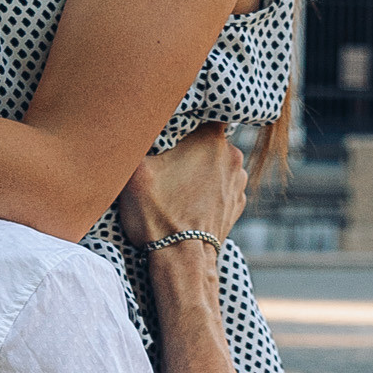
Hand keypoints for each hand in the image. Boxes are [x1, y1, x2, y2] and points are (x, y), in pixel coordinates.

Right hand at [114, 124, 247, 251]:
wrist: (182, 261)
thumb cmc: (158, 213)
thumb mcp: (135, 170)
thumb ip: (137, 140)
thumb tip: (134, 126)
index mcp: (211, 138)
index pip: (202, 111)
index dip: (184, 117)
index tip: (169, 128)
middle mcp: (232, 156)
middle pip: (207, 140)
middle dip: (188, 147)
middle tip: (166, 160)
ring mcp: (238, 183)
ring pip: (215, 164)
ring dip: (199, 170)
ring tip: (176, 186)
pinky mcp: (237, 206)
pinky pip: (220, 188)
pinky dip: (207, 192)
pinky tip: (188, 202)